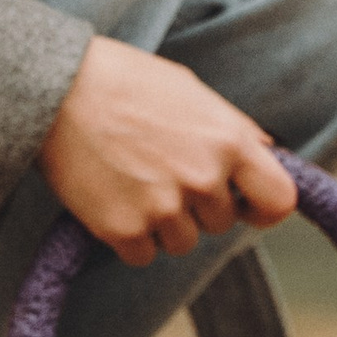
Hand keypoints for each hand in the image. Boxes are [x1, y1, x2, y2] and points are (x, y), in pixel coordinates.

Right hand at [39, 36, 297, 266]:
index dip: (264, 209)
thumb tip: (269, 154)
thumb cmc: (127, 81)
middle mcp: (203, 179)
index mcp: (230, 141)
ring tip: (133, 179)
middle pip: (220, 223)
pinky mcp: (124, 230)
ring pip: (181, 242)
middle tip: (161, 171)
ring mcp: (163, 208)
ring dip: (162, 223)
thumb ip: (234, 128)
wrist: (56, 89)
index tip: (247, 207)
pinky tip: (113, 197)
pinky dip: (130, 236)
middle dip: (198, 207)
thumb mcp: (193, 92)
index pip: (279, 200)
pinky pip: (143, 255)